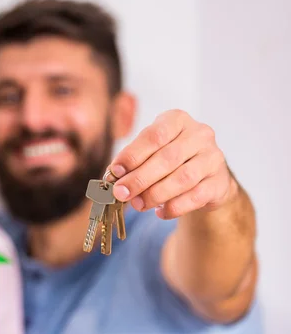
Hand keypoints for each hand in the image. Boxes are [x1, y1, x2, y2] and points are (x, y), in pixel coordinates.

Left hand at [108, 109, 237, 218]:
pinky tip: (159, 212)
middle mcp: (199, 134)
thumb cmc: (170, 159)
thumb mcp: (151, 151)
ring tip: (137, 204)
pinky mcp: (220, 182)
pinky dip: (174, 207)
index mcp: (177, 120)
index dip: (132, 155)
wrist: (205, 176)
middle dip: (139, 179)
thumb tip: (112, 177)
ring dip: (155, 194)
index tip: (114, 172)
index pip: (154, 136)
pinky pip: (195, 197)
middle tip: (121, 193)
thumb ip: (134, 161)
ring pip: (182, 179)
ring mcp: (213, 157)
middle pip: (167, 159)